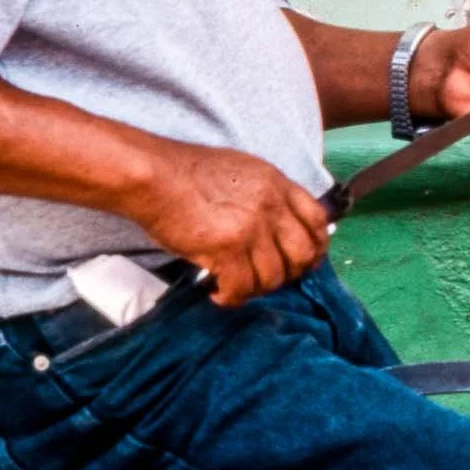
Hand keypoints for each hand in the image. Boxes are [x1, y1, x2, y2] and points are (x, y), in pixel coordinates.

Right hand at [133, 139, 332, 306]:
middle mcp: (270, 205)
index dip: (315, 246)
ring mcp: (251, 227)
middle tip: (267, 280)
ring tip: (234, 286)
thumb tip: (276, 227)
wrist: (152, 176)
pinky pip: (242, 288)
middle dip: (289, 274)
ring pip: (273, 277)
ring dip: (255, 289)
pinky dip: (231, 297)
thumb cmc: (184, 174)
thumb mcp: (239, 171)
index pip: (317, 219)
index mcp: (275, 183)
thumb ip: (263, 196)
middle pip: (302, 253)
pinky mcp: (227, 248)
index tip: (303, 262)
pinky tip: (217, 294)